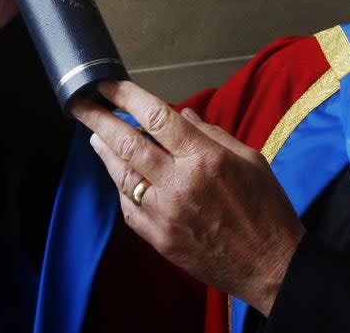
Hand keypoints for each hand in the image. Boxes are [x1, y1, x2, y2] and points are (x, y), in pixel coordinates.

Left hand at [70, 81, 305, 315]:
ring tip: (95, 136)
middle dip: (99, 120)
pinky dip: (121, 187)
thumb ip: (213, 134)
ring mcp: (165, 213)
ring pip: (122, 175)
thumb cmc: (266, 207)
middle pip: (128, 143)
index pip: (157, 117)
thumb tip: (181, 114)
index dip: (127, 97)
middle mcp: (180, 182)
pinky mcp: (159, 238)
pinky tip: (119, 176)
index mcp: (206, 158)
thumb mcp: (250, 159)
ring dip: (105, 152)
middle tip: (80, 105)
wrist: (269, 264)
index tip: (109, 85)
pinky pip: (128, 207)